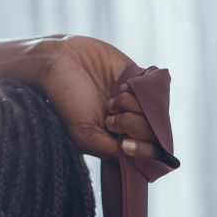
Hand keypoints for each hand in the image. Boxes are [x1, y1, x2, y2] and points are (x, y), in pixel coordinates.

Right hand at [35, 34, 168, 162]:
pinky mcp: (137, 77)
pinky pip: (157, 85)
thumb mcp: (84, 136)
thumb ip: (112, 150)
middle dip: (134, 125)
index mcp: (115, 141)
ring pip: (156, 109)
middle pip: (155, 132)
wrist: (58, 62)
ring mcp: (134, 100)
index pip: (145, 154)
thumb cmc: (65, 102)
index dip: (143, 150)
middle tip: (110, 118)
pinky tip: (123, 86)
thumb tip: (142, 154)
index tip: (125, 144)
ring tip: (112, 100)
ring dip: (135, 105)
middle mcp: (128, 122)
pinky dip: (143, 87)